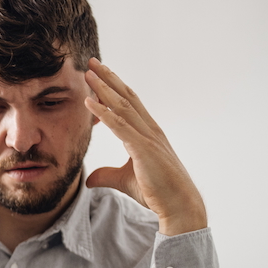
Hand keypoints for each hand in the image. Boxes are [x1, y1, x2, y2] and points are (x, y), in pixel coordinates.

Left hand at [82, 58, 207, 236]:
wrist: (179, 206)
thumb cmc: (157, 193)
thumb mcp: (124, 180)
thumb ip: (107, 175)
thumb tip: (89, 178)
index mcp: (147, 134)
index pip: (128, 104)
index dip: (112, 88)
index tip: (97, 74)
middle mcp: (149, 130)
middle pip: (125, 98)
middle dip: (107, 78)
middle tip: (91, 61)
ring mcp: (148, 138)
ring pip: (122, 107)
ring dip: (104, 89)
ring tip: (88, 74)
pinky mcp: (144, 150)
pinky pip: (120, 127)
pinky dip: (104, 113)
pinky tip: (89, 102)